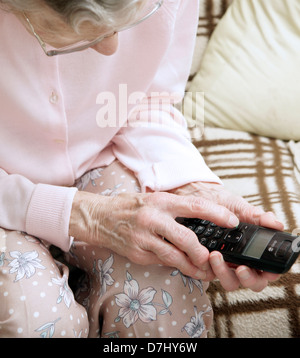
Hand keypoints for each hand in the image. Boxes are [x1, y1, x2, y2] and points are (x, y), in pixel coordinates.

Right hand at [69, 189, 239, 278]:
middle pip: (186, 238)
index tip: (232, 222)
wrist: (101, 217)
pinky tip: (181, 265)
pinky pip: (161, 262)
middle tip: (213, 257)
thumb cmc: (133, 206)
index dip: (216, 214)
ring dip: (192, 265)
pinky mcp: (137, 253)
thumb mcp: (156, 200)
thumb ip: (177, 210)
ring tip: (202, 269)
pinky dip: (174, 264)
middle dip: (202, 252)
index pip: (195, 206)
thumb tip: (205, 221)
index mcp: (162, 201)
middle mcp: (153, 218)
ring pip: (174, 256)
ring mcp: (144, 237)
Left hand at [171, 181, 283, 290]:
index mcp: (256, 251)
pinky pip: (210, 274)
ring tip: (216, 256)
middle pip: (252, 282)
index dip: (270, 274)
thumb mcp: (242, 208)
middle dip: (247, 278)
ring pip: (230, 282)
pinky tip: (205, 254)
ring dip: (224, 273)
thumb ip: (258, 216)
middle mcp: (244, 262)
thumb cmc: (227, 207)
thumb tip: (276, 224)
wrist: (204, 200)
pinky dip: (208, 267)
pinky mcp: (209, 266)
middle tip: (241, 268)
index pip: (269, 271)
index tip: (265, 270)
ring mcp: (226, 266)